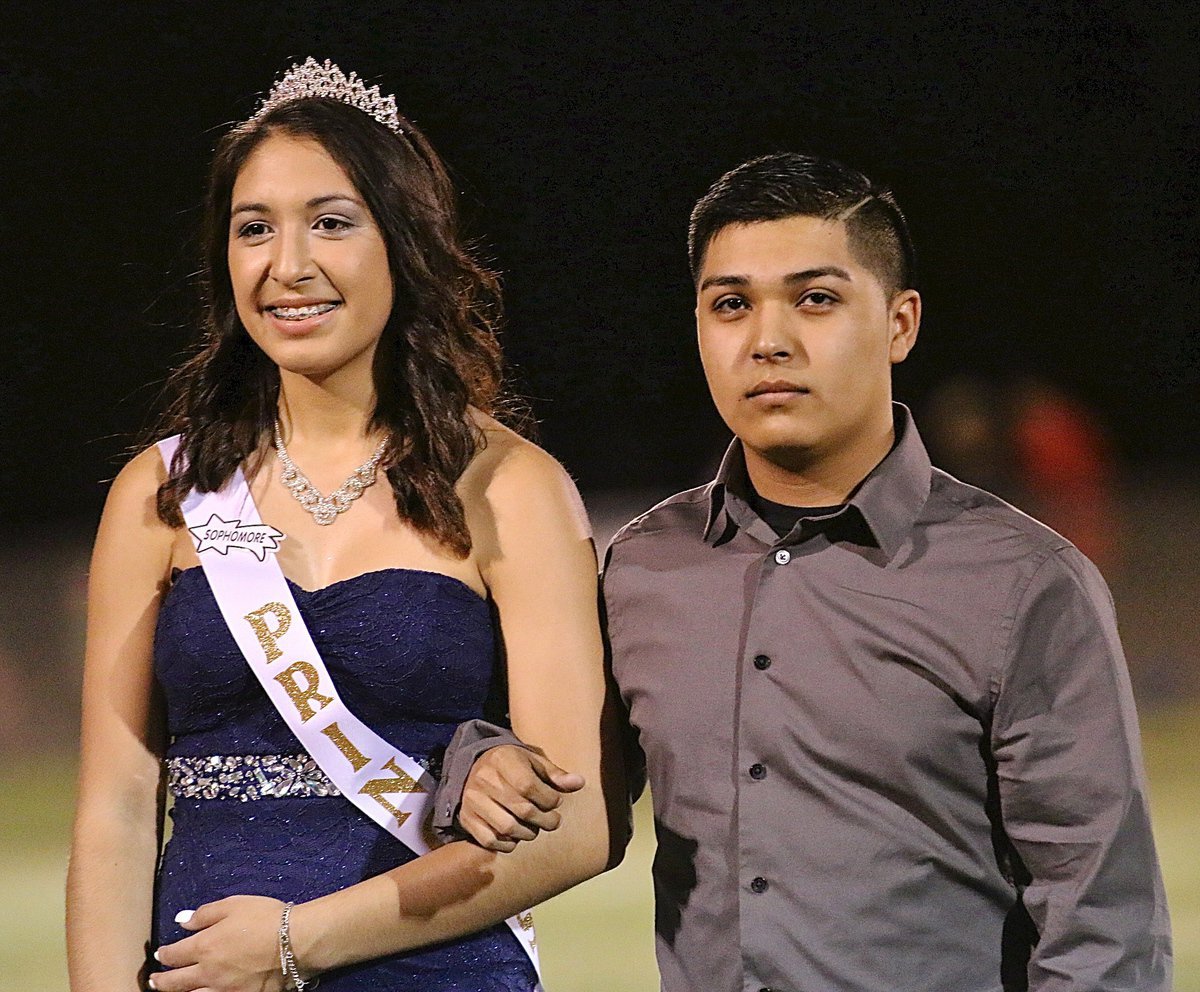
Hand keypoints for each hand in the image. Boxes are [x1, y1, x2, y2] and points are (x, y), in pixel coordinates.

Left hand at [150, 895, 292, 991]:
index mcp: (204, 946)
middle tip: (154, 981)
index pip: (174, 954)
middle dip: (161, 981)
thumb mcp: (234, 904)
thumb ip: (205, 913)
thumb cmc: (266, 918)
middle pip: (175, 983)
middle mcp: (208, 973)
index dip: (164, 954)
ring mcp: (223, 990)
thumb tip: (182, 921)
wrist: (295, 942)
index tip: (160, 954)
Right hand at [459, 745, 584, 851]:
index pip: (529, 786)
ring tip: (535, 827)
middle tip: (553, 821)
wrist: (477, 767)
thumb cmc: (513, 764)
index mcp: (502, 759)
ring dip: (529, 833)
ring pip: (507, 828)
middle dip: (545, 820)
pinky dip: (509, 844)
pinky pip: (490, 840)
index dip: (549, 799)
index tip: (556, 801)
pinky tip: (517, 835)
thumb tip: (579, 783)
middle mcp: (484, 779)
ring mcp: (472, 800)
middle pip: (522, 810)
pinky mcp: (466, 818)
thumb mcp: (534, 761)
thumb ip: (556, 774)